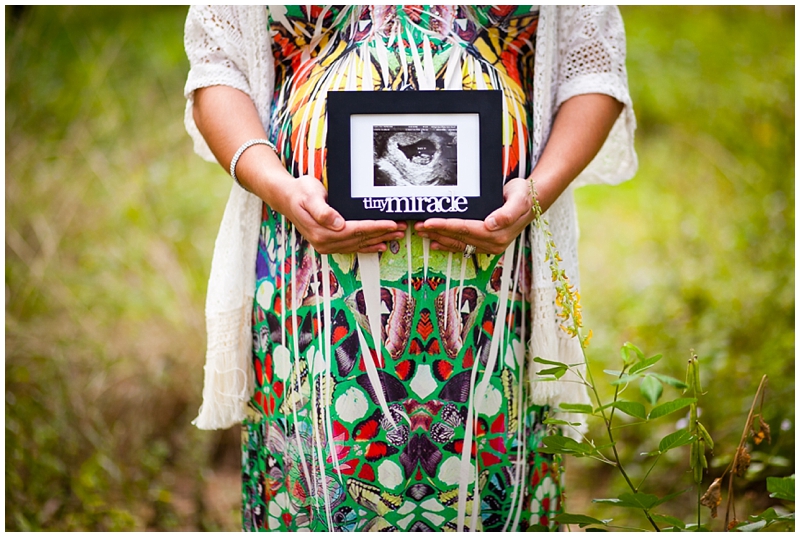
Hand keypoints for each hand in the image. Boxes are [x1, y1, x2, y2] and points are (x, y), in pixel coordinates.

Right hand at [273, 175, 406, 253]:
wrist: (286, 198)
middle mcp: (324, 242)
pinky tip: (379, 245)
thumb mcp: (310, 195)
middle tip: (401, 228)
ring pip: (358, 244)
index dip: (374, 227)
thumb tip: (337, 223)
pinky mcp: (328, 243)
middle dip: (382, 234)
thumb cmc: (300, 192)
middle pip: (359, 239)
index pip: (355, 230)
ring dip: (378, 240)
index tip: (390, 224)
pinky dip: (367, 247)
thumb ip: (322, 210)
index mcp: (322, 231)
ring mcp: (326, 245)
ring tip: (396, 236)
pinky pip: (352, 247)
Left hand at [414, 177, 536, 254]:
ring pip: (458, 243)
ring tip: (421, 233)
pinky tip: (436, 243)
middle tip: (417, 227)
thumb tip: (491, 224)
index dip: (445, 226)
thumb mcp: (519, 199)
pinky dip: (448, 245)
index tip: (429, 222)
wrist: (532, 200)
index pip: (465, 229)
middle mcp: (493, 243)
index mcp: (498, 234)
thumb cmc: (523, 196)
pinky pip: (463, 246)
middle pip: (458, 237)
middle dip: (436, 232)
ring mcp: (489, 246)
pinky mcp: (486, 244)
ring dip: (439, 239)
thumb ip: (507, 212)